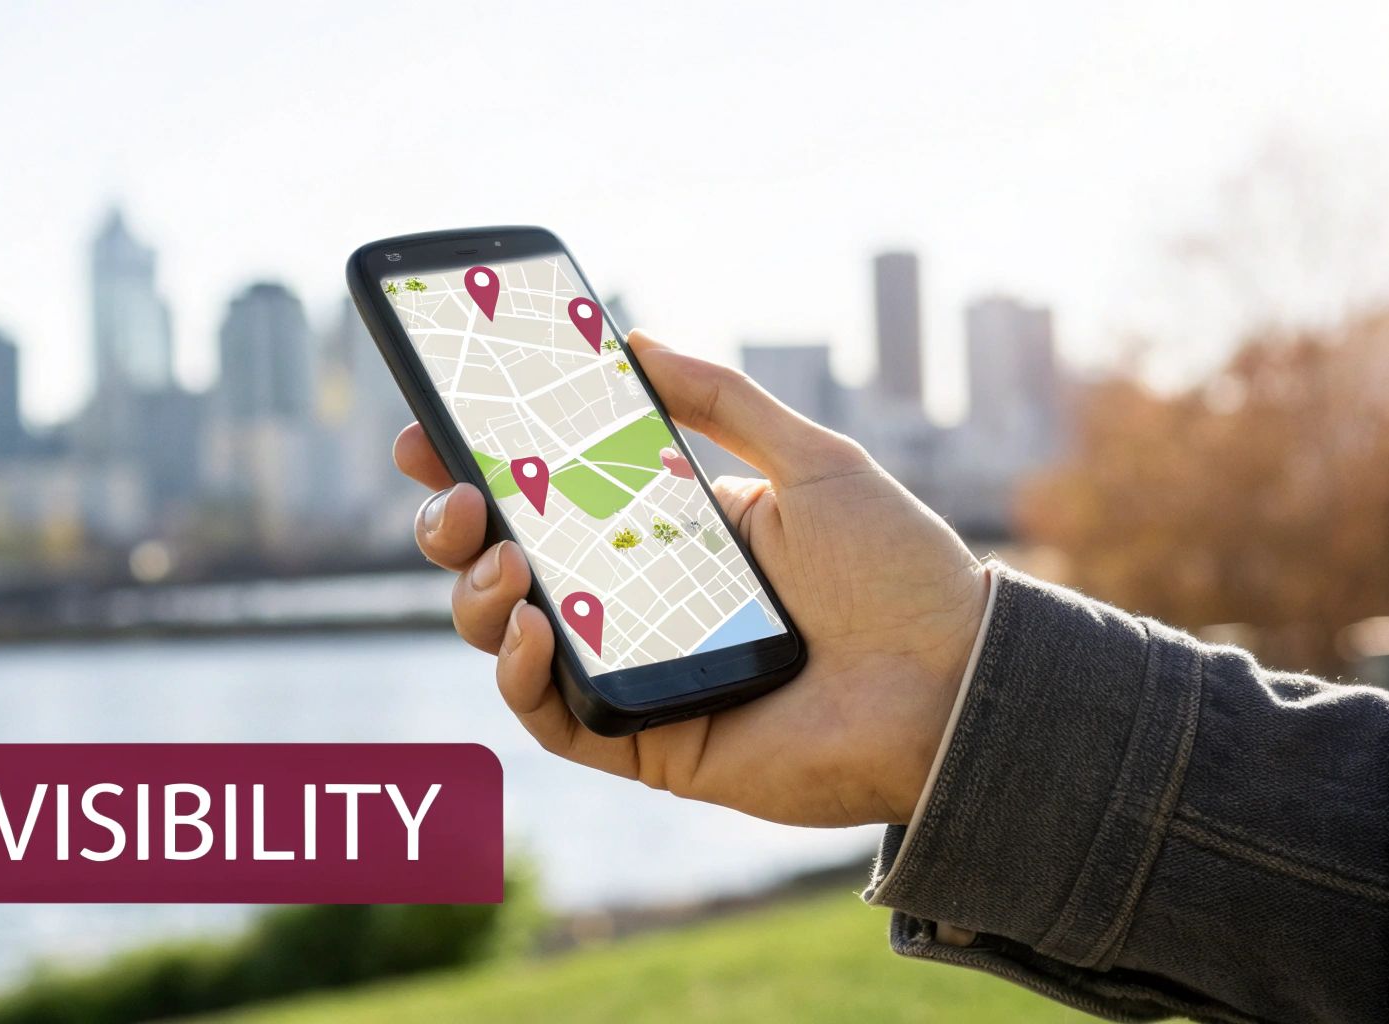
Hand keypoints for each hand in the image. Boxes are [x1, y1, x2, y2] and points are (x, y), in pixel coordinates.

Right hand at [394, 330, 989, 826]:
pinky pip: (550, 716)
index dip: (478, 464)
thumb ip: (722, 400)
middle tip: (459, 492)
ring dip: (476, 592)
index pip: (547, 496)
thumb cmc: (899, 572)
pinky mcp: (644, 742)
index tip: (430, 428)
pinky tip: (525, 624)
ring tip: (502, 555)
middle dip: (456, 525)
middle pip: (506, 563)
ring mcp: (635, 674)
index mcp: (666, 535)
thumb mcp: (810, 460)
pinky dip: (517, 673)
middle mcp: (637, 604)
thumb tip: (635, 341)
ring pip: (507, 636)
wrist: (959, 685)